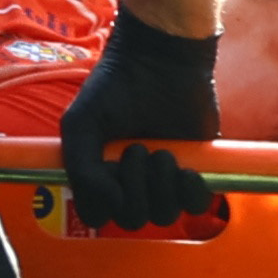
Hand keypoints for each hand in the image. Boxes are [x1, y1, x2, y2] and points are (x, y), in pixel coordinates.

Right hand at [59, 9, 220, 231]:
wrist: (161, 59)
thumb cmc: (116, 86)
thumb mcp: (81, 122)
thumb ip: (80, 167)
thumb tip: (108, 206)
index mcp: (102, 173)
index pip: (99, 215)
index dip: (103, 205)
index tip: (108, 175)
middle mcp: (132, 182)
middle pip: (133, 219)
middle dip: (134, 189)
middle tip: (137, 148)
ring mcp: (165, 179)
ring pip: (164, 214)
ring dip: (161, 187)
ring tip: (162, 152)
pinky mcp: (196, 170)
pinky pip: (196, 203)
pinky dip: (191, 192)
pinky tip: (185, 170)